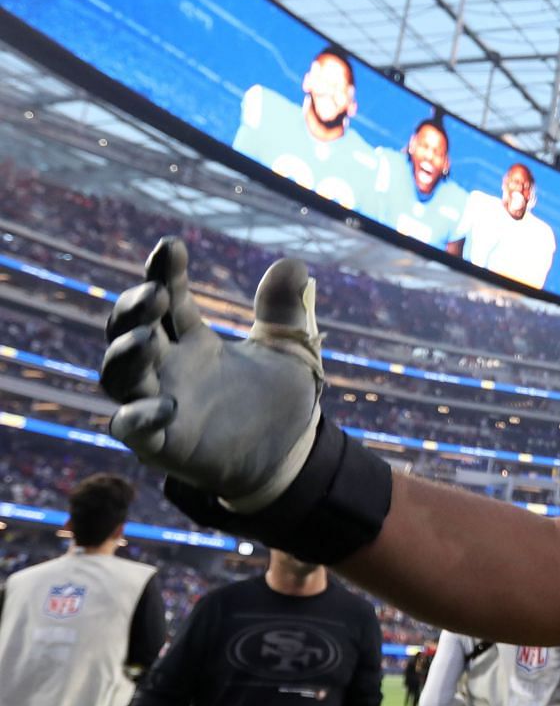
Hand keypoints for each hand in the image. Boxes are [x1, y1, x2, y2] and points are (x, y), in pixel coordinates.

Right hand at [101, 239, 325, 510]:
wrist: (289, 459)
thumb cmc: (278, 402)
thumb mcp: (290, 352)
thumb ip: (286, 312)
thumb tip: (295, 264)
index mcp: (192, 340)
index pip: (167, 297)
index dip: (164, 271)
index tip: (172, 246)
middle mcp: (167, 367)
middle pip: (128, 330)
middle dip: (133, 309)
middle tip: (154, 293)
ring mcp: (158, 404)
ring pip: (118, 375)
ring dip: (125, 355)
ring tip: (147, 339)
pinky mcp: (161, 446)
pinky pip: (133, 429)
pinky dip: (140, 416)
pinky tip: (166, 405)